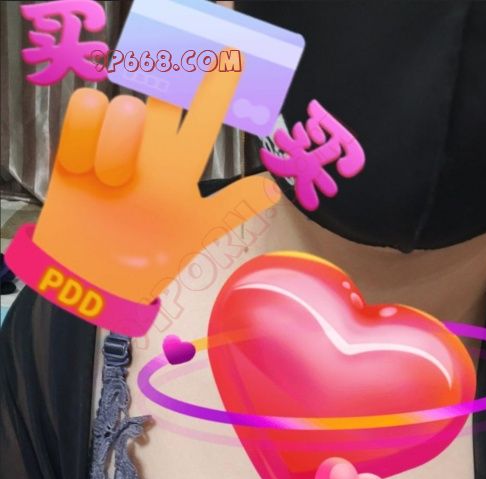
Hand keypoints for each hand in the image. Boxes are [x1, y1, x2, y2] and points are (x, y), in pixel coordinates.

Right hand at [33, 57, 279, 301]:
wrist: (94, 279)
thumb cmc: (147, 260)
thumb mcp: (195, 233)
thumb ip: (230, 206)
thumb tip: (273, 190)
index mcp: (181, 166)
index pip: (203, 116)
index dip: (217, 86)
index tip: (231, 57)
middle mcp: (150, 149)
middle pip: (162, 96)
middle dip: (168, 83)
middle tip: (170, 70)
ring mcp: (112, 145)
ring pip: (125, 106)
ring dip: (120, 140)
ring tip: (113, 181)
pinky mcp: (76, 147)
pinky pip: (85, 111)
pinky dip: (85, 135)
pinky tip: (84, 168)